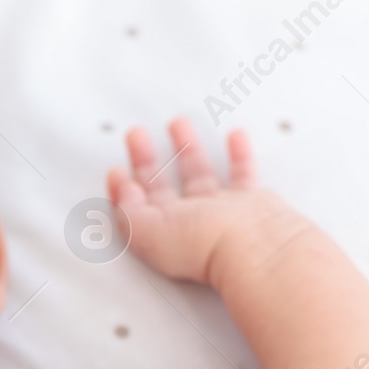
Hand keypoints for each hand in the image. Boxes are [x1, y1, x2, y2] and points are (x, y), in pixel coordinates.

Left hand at [106, 117, 292, 285]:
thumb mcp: (147, 229)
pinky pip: (242, 173)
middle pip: (161, 187)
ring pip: (199, 174)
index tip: (115, 170)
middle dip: (146, 159)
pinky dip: (239, 153)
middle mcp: (190, 223)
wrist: (252, 246)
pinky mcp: (250, 203)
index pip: (135, 208)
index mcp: (162, 232)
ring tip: (177, 123)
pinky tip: (233, 135)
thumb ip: (128, 210)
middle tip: (136, 135)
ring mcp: (220, 212)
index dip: (122, 189)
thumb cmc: (205, 244)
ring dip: (186, 147)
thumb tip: (123, 191)